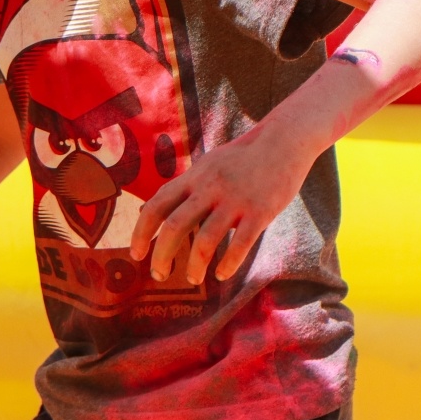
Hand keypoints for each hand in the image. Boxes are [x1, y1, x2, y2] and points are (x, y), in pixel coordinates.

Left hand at [129, 128, 309, 284]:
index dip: (141, 232)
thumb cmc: (243, 157)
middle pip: (175, 226)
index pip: (157, 206)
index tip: (136, 254)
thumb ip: (183, 187)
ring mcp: (235, 200)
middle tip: (158, 275)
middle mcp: (210, 188)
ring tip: (192, 279)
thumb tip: (149, 210)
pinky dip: (228, 264)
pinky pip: (240, 245)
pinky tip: (222, 274)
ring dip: (194, 266)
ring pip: (205, 240)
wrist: (284, 141)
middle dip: (161, 255)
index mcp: (194, 177)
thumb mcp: (207, 165)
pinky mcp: (261, 211)